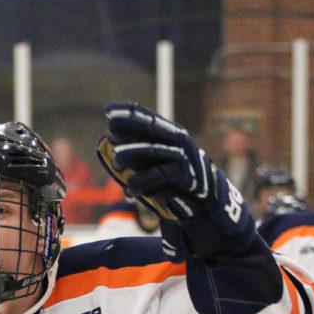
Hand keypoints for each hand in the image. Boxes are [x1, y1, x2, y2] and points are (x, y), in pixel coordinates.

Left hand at [96, 102, 253, 261]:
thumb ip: (137, 155)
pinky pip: (161, 176)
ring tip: (116, 161)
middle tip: (110, 129)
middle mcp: (178, 142)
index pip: (149, 118)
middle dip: (131, 125)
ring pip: (155, 150)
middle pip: (152, 129)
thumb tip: (108, 145)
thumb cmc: (173, 182)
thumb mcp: (154, 164)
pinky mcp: (187, 177)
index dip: (130, 112)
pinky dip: (142, 183)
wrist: (205, 203)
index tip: (109, 110)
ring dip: (134, 154)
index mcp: (170, 135)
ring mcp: (184, 158)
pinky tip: (130, 192)